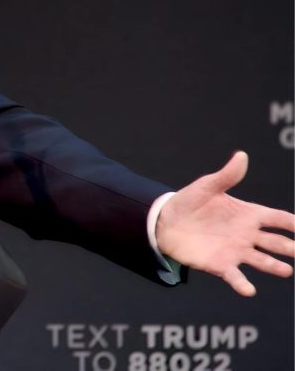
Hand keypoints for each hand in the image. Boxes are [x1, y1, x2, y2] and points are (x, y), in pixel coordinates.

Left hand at [156, 151, 294, 295]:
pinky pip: (235, 276)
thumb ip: (226, 175)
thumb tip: (241, 155)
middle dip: (290, 247)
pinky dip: (242, 284)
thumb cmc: (189, 202)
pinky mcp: (221, 264)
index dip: (293, 223)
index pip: (278, 218)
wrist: (164, 222)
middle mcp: (247, 234)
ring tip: (286, 270)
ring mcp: (236, 251)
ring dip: (274, 266)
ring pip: (262, 260)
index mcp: (248, 214)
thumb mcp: (207, 186)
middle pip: (276, 242)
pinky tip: (249, 290)